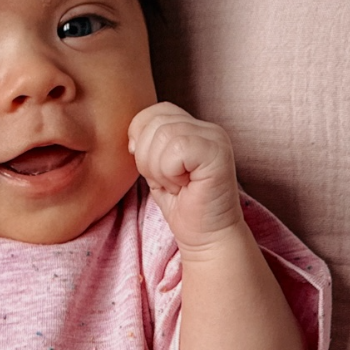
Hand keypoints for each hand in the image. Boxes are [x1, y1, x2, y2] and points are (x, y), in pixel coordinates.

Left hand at [128, 103, 243, 254]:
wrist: (206, 237)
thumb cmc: (183, 207)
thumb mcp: (156, 171)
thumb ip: (146, 146)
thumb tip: (132, 137)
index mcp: (193, 127)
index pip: (155, 111)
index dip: (142, 140)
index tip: (154, 171)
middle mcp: (207, 128)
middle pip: (155, 123)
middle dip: (148, 159)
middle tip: (169, 182)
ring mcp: (215, 138)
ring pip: (163, 135)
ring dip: (160, 170)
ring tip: (177, 186)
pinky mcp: (217, 153)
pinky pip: (177, 149)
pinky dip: (171, 173)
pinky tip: (184, 186)